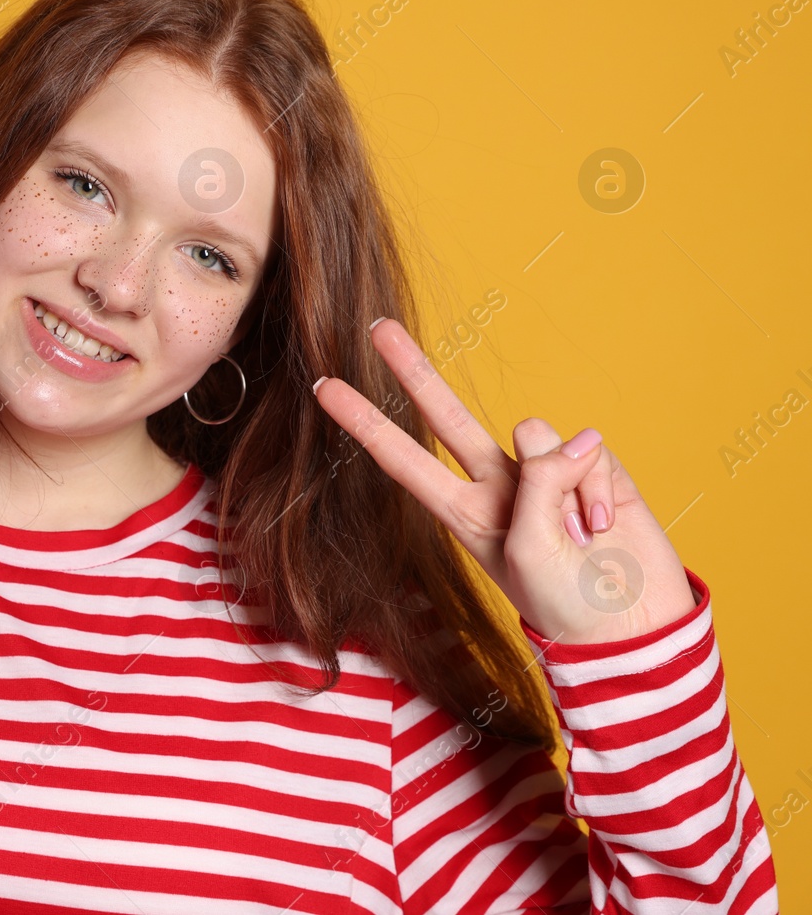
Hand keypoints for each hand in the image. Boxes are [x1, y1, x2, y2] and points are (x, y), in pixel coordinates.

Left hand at [312, 318, 697, 645]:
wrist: (632, 628)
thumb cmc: (566, 603)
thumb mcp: (527, 551)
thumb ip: (537, 485)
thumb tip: (572, 439)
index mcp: (463, 511)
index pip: (402, 458)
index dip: (365, 423)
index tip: (324, 388)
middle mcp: (496, 483)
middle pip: (447, 415)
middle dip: (413, 370)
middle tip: (377, 328)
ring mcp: (544, 472)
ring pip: (536, 434)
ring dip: (564, 486)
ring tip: (577, 537)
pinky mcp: (593, 466)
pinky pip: (591, 451)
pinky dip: (600, 490)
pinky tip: (605, 528)